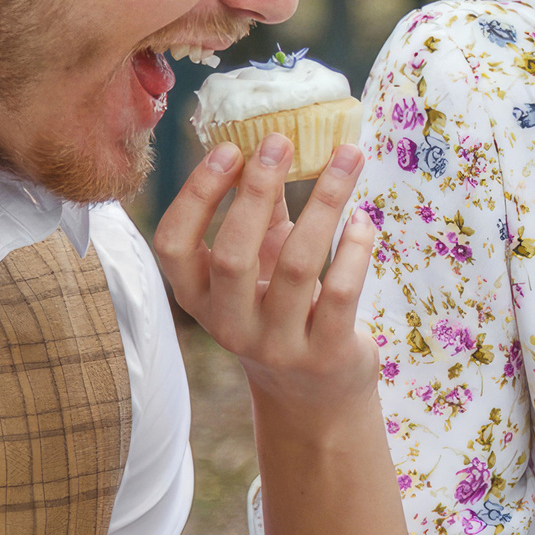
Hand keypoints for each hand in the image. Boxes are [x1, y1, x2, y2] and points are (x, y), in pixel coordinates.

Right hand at [153, 134, 379, 419]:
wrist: (314, 395)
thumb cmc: (282, 308)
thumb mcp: (260, 265)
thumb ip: (262, 212)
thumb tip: (271, 140)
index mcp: (199, 298)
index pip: (173, 246)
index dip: (196, 196)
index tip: (228, 149)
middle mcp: (230, 325)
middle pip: (232, 254)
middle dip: (256, 191)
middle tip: (279, 141)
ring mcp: (278, 345)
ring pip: (298, 265)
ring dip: (324, 202)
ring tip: (347, 157)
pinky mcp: (325, 355)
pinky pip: (341, 292)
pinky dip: (355, 248)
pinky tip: (361, 219)